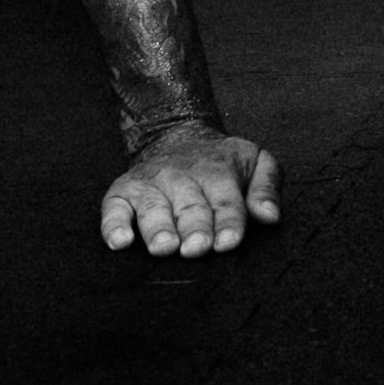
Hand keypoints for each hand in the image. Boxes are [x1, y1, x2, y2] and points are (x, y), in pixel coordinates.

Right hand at [100, 120, 281, 256]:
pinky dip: (113, 226)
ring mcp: (150, 185)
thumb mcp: (255, 161)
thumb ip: (267, 187)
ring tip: (164, 248)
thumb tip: (270, 216)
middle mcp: (181, 177)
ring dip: (157, 228)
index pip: (226, 200)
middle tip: (196, 248)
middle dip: (194, 228)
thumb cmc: (222, 162)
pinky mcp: (122, 192)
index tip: (228, 242)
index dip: (227, 222)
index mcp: (217, 171)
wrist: (177, 136)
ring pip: (153, 208)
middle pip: (189, 206)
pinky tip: (120, 243)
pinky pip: (113, 209)